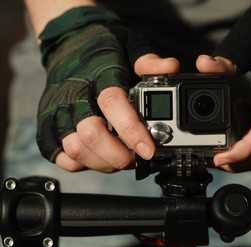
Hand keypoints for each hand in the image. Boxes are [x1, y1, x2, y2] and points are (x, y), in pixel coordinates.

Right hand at [57, 54, 178, 171]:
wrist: (69, 45)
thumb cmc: (104, 51)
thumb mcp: (131, 48)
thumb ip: (149, 61)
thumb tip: (170, 68)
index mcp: (98, 74)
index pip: (112, 103)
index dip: (132, 130)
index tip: (149, 149)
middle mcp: (74, 94)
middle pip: (91, 134)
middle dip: (119, 155)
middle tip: (137, 157)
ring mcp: (57, 111)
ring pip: (76, 149)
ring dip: (104, 162)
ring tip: (121, 157)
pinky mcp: (46, 126)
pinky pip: (61, 157)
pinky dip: (84, 164)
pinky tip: (99, 155)